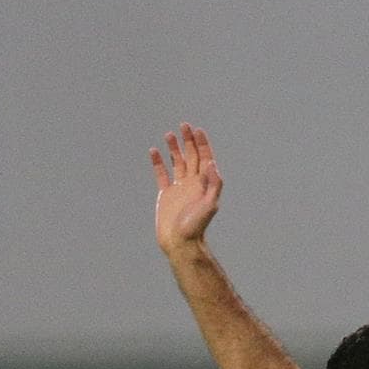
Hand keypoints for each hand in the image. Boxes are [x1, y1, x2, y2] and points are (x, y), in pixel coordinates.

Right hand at [150, 123, 222, 255]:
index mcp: (204, 184)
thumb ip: (213, 184)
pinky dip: (158, 162)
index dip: (202, 144)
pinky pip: (161, 174)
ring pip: (177, 162)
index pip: (205, 158)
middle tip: (183, 125)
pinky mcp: (166, 194)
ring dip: (174, 148)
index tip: (196, 130)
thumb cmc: (196, 227)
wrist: (180, 243)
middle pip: (191, 156)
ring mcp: (179, 188)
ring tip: (169, 134)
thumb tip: (212, 163)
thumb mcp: (210, 205)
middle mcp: (192, 183)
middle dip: (188, 140)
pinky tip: (154, 151)